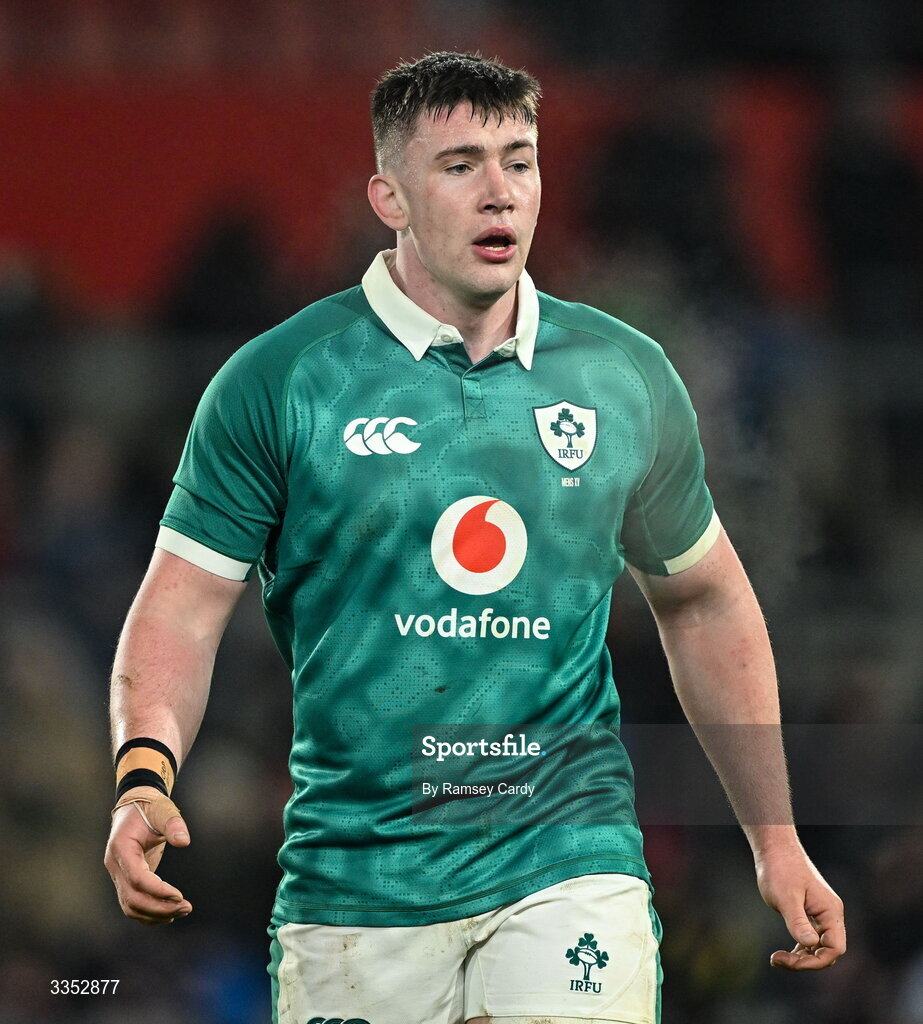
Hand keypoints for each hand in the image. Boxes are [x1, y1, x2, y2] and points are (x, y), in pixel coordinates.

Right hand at [103, 785, 192, 924]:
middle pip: (132, 898)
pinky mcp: (125, 880)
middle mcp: (115, 865)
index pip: (137, 878)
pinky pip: (132, 904)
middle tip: (186, 907)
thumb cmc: (150, 807)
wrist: (135, 807)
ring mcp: (117, 875)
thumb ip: (173, 823)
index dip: (157, 890)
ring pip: (130, 906)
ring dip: (155, 914)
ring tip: (182, 911)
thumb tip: (184, 841)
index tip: (179, 896)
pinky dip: (149, 913)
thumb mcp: (162, 809)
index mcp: (121, 848)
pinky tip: (169, 914)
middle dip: (159, 907)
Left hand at [755, 840, 845, 969]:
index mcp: (830, 911)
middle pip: (827, 951)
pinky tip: (783, 953)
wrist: (774, 849)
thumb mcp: (786, 897)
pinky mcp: (809, 913)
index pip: (835, 948)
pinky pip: (810, 939)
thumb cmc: (780, 869)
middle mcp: (830, 915)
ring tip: (777, 959)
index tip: (792, 961)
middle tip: (778, 959)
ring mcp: (820, 915)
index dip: (816, 961)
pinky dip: (799, 948)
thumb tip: (811, 944)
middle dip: (805, 961)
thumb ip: (798, 921)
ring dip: (800, 957)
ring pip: (818, 947)